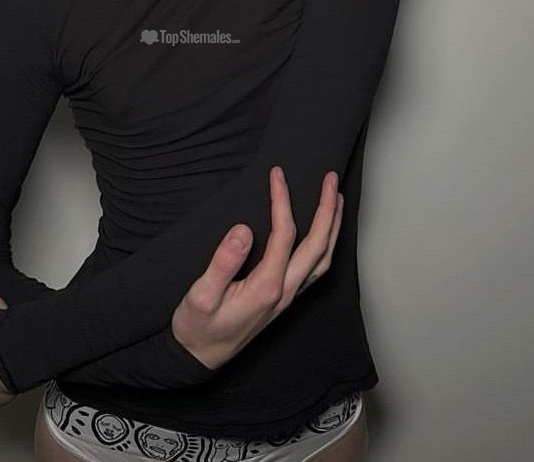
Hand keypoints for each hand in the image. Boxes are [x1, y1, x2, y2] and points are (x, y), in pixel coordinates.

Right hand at [171, 166, 342, 369]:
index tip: (276, 174)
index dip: (282, 200)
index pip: (284, 234)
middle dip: (326, 209)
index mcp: (266, 287)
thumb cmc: (197, 328)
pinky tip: (323, 233)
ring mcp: (287, 297)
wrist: (198, 359)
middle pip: (317, 245)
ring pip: (322, 259)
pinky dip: (325, 245)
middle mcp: (284, 292)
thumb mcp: (201, 296)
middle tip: (330, 178)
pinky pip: (314, 268)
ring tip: (336, 199)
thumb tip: (243, 230)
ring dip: (333, 227)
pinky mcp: (283, 299)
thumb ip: (223, 263)